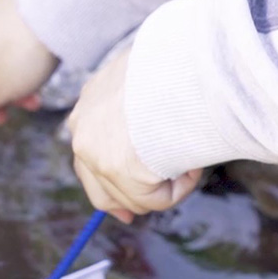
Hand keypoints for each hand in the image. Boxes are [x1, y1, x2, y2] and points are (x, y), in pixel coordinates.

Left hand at [65, 48, 202, 223]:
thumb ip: (142, 102)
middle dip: (119, 203)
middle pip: (96, 185)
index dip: (106, 178)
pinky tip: (193, 166)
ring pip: (132, 196)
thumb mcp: (149, 77)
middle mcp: (84, 131)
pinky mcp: (121, 171)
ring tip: (192, 159)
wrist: (180, 63)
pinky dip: (180, 188)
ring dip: (165, 186)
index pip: (87, 153)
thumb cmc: (176, 63)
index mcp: (89, 105)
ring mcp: (98, 154)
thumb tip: (158, 122)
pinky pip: (156, 200)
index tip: (121, 199)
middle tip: (131, 215)